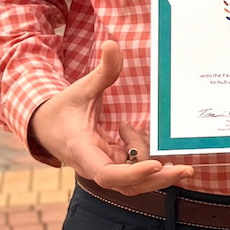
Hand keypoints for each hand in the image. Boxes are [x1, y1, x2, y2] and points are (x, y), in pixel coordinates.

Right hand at [27, 40, 194, 194]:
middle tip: (186, 169)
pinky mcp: (110, 166)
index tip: (155, 164)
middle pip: (128, 185)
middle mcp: (93, 165)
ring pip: (132, 181)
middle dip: (157, 179)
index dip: (132, 173)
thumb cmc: (61, 108)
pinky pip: (132, 169)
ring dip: (154, 170)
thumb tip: (112, 44)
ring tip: (145, 138)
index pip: (108, 174)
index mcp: (82, 150)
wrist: (43, 126)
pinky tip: (133, 132)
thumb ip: (102, 71)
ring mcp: (103, 168)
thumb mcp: (81, 88)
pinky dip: (143, 155)